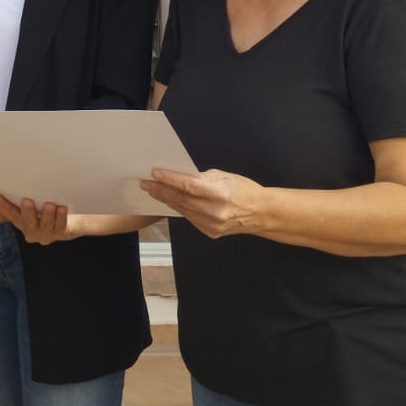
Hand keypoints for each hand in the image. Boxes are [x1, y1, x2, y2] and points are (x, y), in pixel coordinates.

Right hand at [0, 192, 84, 243]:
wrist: (69, 224)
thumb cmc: (45, 208)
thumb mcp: (32, 204)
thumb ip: (21, 196)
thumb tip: (7, 174)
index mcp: (20, 221)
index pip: (9, 213)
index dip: (1, 205)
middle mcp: (30, 230)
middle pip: (26, 221)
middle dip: (26, 212)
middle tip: (26, 201)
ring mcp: (45, 233)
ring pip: (45, 224)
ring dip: (47, 215)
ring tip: (50, 205)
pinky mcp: (61, 233)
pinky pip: (60, 226)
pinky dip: (61, 217)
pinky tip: (62, 208)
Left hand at [141, 166, 266, 238]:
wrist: (260, 213)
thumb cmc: (243, 190)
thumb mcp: (224, 176)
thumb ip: (201, 177)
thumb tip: (180, 175)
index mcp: (220, 194)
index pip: (189, 186)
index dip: (170, 180)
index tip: (155, 173)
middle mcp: (215, 212)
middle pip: (181, 199)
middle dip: (161, 190)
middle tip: (145, 183)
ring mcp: (212, 225)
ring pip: (182, 210)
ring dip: (165, 199)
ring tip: (152, 190)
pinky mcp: (210, 232)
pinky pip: (189, 218)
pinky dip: (178, 208)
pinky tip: (169, 200)